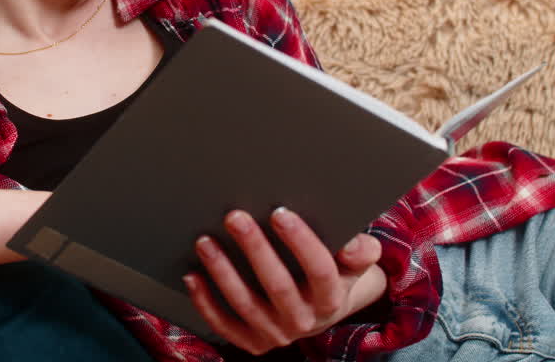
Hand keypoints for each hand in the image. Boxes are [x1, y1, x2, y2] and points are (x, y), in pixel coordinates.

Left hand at [183, 208, 386, 355]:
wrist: (323, 308)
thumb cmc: (335, 271)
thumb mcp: (356, 260)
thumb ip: (361, 250)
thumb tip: (354, 246)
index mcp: (332, 298)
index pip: (320, 270)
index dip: (300, 241)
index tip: (280, 212)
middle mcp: (304, 321)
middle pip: (278, 286)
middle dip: (255, 249)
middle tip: (235, 217)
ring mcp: (277, 334)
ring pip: (246, 305)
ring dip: (223, 272)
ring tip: (206, 241)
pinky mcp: (252, 342)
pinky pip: (225, 325)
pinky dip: (206, 302)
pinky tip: (193, 276)